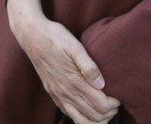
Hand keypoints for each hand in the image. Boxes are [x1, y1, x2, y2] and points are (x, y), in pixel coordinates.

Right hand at [7, 0, 119, 123]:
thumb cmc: (54, 37)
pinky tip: (88, 107)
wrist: (31, 36)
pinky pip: (69, 114)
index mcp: (73, 81)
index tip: (118, 95)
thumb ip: (88, 65)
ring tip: (104, 108)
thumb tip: (102, 84)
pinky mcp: (52, 93)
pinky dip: (82, 117)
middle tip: (114, 101)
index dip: (113, 104)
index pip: (100, 105)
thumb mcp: (74, 45)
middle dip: (108, 113)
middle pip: (94, 116)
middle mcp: (65, 92)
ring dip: (96, 119)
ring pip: (81, 120)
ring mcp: (58, 95)